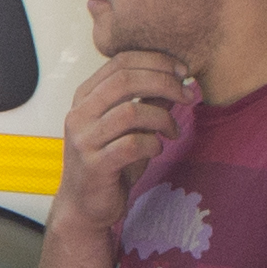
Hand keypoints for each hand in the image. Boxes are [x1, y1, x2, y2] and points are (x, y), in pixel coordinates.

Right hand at [56, 47, 198, 238]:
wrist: (84, 206)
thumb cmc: (109, 163)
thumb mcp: (130, 127)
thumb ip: (148, 101)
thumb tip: (177, 79)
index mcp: (85, 97)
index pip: (120, 61)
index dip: (156, 61)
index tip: (181, 72)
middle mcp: (79, 114)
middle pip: (125, 80)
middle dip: (164, 83)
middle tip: (186, 95)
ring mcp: (84, 140)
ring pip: (130, 111)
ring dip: (162, 118)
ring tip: (173, 131)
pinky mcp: (95, 165)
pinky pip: (132, 145)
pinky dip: (153, 144)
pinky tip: (156, 150)